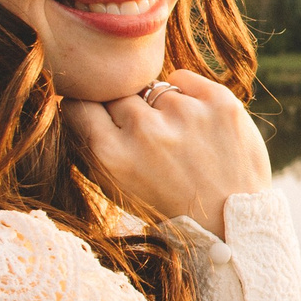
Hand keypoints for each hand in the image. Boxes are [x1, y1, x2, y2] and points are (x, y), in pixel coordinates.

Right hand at [64, 70, 271, 234]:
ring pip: (152, 89)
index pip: (78, 105)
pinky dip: (186, 95)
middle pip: (117, 96)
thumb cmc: (167, 206)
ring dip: (160, 109)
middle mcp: (145, 130)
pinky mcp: (219, 102)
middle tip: (149, 141)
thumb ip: (91, 144)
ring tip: (179, 141)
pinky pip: (182, 78)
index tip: (96, 117)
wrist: (231, 223)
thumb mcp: (116, 187)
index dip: (86, 109)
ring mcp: (185, 113)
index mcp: (113, 156)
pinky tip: (195, 125)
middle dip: (127, 114)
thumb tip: (69, 100)